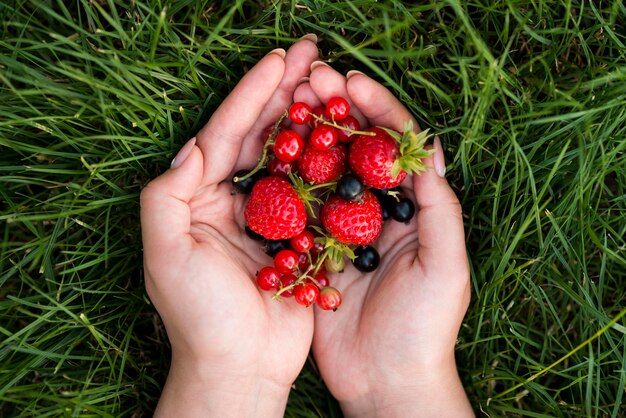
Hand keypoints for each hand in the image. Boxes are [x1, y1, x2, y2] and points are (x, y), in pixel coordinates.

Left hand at [140, 37, 318, 416]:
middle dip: (284, 93)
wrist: (239, 368)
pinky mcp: (298, 236)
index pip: (224, 133)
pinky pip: (315, 190)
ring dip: (310, 119)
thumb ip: (167, 196)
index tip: (278, 60)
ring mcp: (268, 217)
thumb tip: (192, 146)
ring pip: (290, 156)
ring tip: (332, 84)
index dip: (251, 94)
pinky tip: (348, 136)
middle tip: (312, 54)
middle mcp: (231, 199)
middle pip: (259, 135)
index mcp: (197, 197)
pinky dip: (329, 162)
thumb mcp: (166, 256)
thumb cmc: (198, 317)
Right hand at [297, 64, 473, 416]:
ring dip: (308, 136)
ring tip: (286, 103)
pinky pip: (300, 210)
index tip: (350, 83)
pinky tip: (268, 157)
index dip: (377, 110)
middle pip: (358, 150)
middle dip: (337, 112)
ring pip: (325, 172)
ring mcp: (344, 231)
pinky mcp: (315, 252)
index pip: (398, 147)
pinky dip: (287, 181)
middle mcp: (379, 213)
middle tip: (310, 78)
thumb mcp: (446, 269)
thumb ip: (440, 211)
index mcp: (414, 211)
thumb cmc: (424, 329)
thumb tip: (428, 152)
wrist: (385, 382)